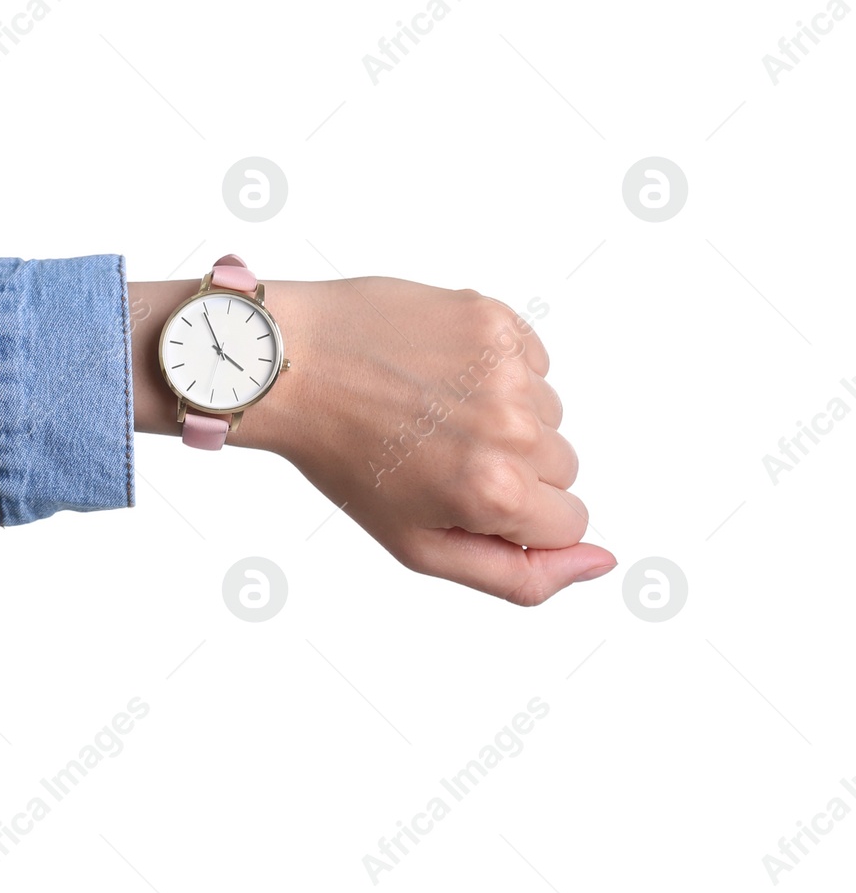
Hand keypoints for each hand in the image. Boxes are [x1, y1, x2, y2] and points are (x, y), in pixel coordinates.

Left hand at [129, 276, 615, 605]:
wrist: (291, 365)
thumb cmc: (343, 457)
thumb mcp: (419, 545)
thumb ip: (518, 574)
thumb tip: (601, 562)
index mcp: (495, 491)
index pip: (568, 521)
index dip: (516, 514)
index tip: (462, 492)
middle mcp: (510, 427)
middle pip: (563, 467)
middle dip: (511, 466)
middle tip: (434, 450)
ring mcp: (505, 367)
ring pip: (549, 412)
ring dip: (503, 414)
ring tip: (430, 408)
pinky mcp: (495, 318)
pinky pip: (532, 360)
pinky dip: (496, 369)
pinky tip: (438, 370)